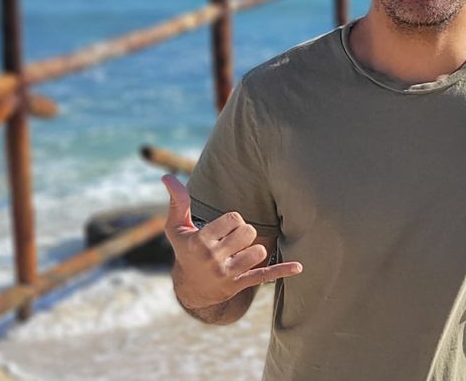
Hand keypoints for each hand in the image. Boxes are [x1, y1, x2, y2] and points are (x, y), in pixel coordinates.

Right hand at [162, 174, 302, 309]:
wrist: (192, 289)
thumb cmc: (185, 251)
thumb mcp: (176, 228)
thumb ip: (177, 202)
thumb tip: (167, 176)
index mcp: (200, 242)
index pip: (234, 219)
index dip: (233, 220)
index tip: (224, 228)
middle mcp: (213, 258)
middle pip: (248, 232)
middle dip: (244, 233)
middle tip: (232, 241)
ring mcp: (227, 273)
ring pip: (258, 250)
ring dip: (253, 249)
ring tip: (240, 253)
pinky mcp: (240, 284)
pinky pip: (265, 275)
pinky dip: (282, 270)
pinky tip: (299, 267)